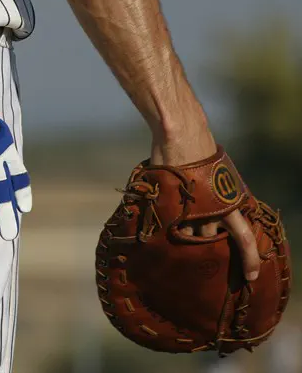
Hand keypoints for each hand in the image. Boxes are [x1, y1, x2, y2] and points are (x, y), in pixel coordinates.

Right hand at [150, 128, 259, 280]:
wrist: (183, 139)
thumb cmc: (201, 155)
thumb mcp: (220, 179)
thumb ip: (221, 198)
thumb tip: (219, 215)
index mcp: (232, 204)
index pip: (244, 239)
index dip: (248, 260)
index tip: (251, 278)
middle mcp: (215, 212)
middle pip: (211, 239)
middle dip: (205, 238)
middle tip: (200, 236)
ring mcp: (193, 212)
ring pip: (192, 235)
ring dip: (186, 230)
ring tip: (179, 219)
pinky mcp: (174, 208)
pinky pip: (173, 227)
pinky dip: (170, 224)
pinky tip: (165, 219)